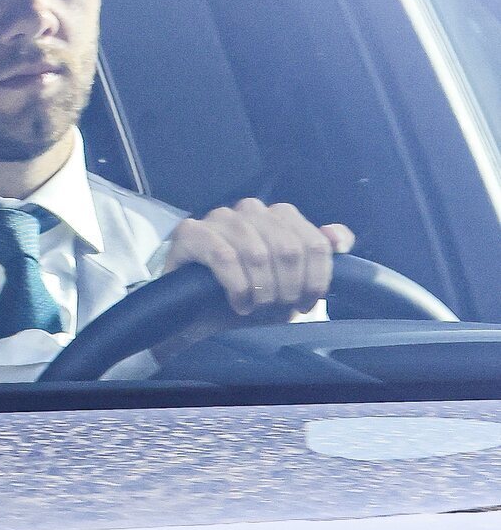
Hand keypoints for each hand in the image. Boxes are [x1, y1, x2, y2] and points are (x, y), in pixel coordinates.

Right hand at [159, 199, 354, 348]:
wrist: (199, 318)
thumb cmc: (249, 298)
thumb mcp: (292, 284)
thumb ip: (318, 256)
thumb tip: (339, 238)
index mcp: (279, 216)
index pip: (315, 242)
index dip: (316, 280)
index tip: (305, 304)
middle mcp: (250, 210)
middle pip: (288, 247)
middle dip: (287, 287)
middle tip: (276, 308)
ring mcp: (219, 218)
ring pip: (256, 252)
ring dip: (261, 289)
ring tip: (256, 308)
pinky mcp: (190, 233)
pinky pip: (222, 255)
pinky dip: (236, 286)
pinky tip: (238, 303)